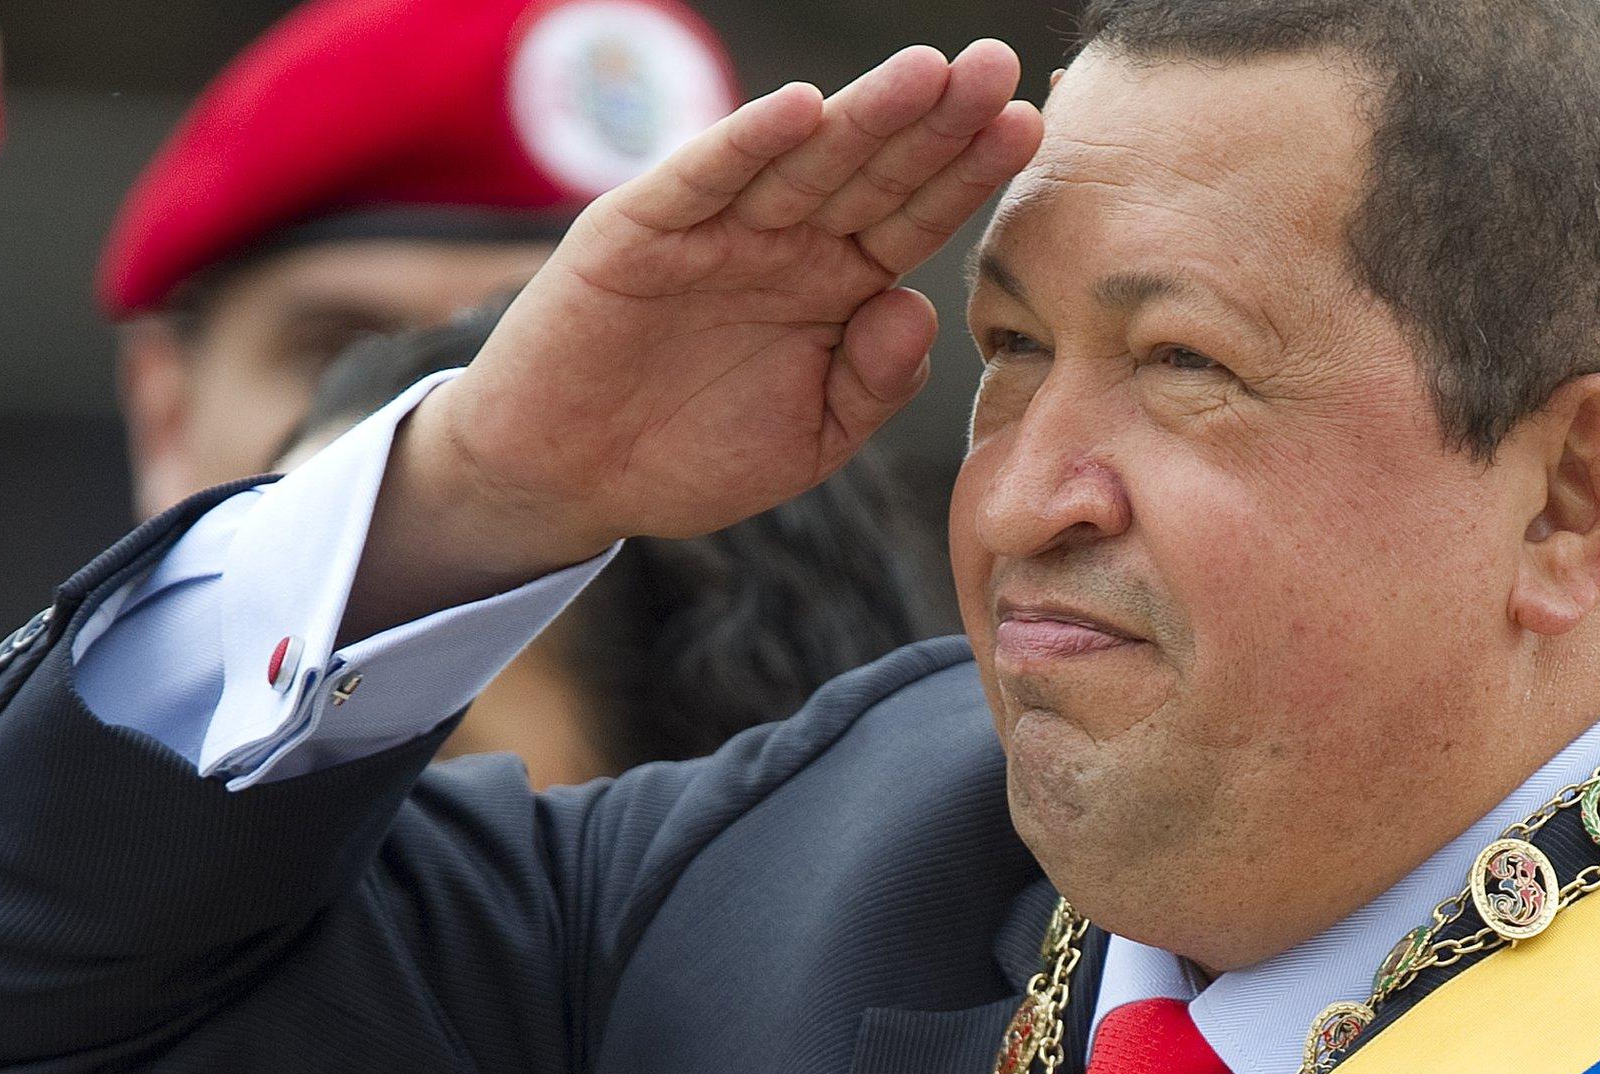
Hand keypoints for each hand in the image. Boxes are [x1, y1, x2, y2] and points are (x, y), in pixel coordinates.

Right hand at [351, 41, 1039, 633]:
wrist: (569, 479)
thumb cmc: (690, 456)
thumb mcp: (808, 441)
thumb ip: (872, 383)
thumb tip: (918, 307)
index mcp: (836, 285)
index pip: (915, 216)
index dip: (968, 174)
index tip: (1030, 128)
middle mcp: (785, 242)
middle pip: (873, 171)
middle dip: (936, 121)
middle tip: (999, 68)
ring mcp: (715, 229)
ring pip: (801, 162)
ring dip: (862, 115)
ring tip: (929, 72)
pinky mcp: (639, 231)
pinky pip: (700, 180)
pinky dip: (744, 145)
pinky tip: (800, 112)